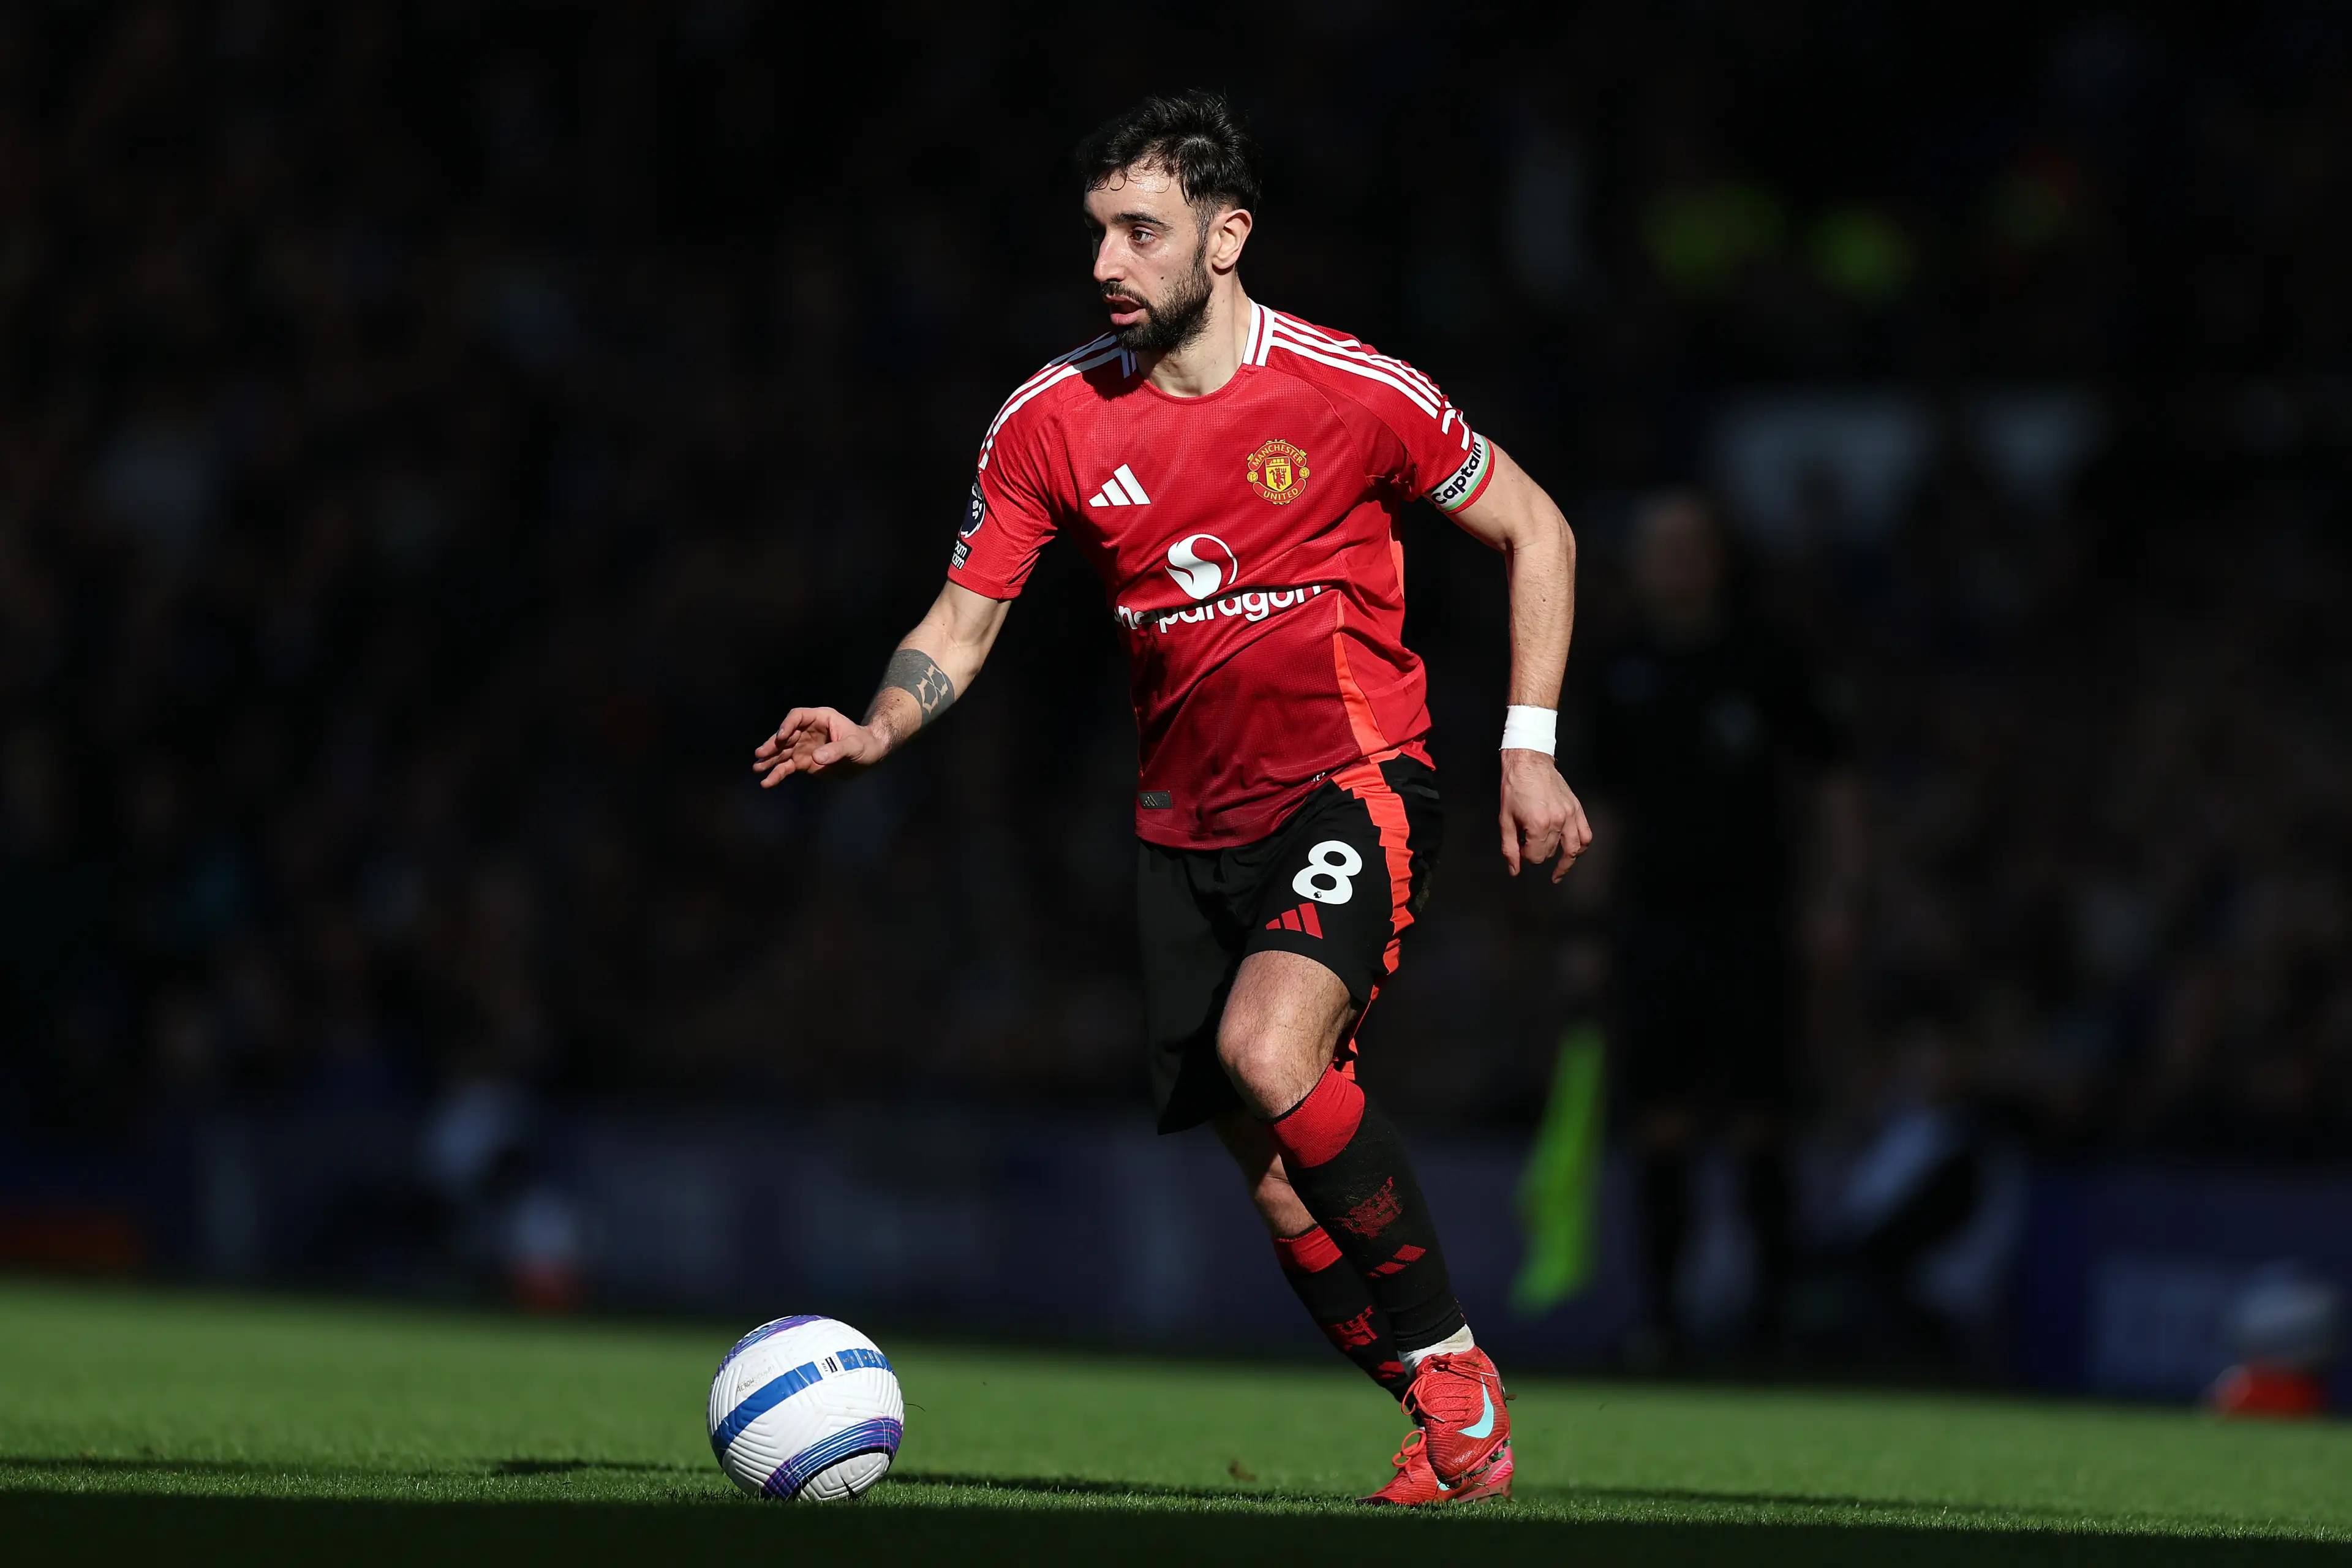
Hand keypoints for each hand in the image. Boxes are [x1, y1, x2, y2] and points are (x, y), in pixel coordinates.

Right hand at [752, 706, 886, 784]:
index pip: (798, 716)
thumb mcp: (855, 746)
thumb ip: (837, 750)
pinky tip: (767, 782)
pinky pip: (787, 767)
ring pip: (783, 752)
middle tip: (761, 754)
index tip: (782, 737)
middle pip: (785, 735)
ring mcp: (804, 746)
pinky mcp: (804, 762)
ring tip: (757, 768)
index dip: (788, 725)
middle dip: (773, 745)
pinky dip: (777, 774)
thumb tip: (817, 757)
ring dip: (770, 760)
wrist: (869, 758)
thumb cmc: (865, 745)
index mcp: (820, 719)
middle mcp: (808, 731)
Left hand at [1500, 749, 1592, 882]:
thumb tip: (1514, 869)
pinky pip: (1586, 834)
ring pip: (1574, 849)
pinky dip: (1581, 846)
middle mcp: (1558, 821)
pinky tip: (1574, 852)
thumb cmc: (1515, 787)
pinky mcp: (1576, 808)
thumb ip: (1510, 848)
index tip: (1520, 848)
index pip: (1536, 857)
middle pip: (1551, 853)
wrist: (1528, 763)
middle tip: (1529, 845)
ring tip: (1559, 872)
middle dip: (1539, 853)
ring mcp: (1570, 815)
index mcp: (1538, 824)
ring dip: (1566, 862)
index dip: (1526, 856)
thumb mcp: (1505, 820)